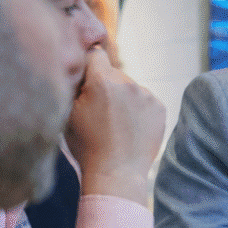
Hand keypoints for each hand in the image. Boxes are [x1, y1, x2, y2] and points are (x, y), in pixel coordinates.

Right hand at [64, 48, 165, 204]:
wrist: (117, 173)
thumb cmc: (86, 145)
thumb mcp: (68, 112)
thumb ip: (74, 83)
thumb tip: (77, 64)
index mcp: (102, 81)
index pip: (95, 54)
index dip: (88, 64)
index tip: (86, 79)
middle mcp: (128, 83)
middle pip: (112, 74)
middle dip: (105, 86)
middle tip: (98, 112)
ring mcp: (147, 95)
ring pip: (129, 88)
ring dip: (122, 98)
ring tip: (115, 125)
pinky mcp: (160, 107)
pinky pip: (144, 101)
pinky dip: (137, 110)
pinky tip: (129, 129)